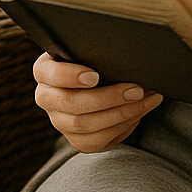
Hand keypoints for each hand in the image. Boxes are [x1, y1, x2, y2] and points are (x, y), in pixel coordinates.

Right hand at [33, 54, 162, 152]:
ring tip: (147, 99)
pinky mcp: (77, 140)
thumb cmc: (96, 61)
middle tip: (136, 90)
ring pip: (86, 124)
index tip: (95, 76)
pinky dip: (123, 126)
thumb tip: (126, 55)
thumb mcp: (91, 52)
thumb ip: (97, 51)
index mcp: (45, 71)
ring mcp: (60, 122)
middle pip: (72, 104)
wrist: (101, 84)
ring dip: (122, 112)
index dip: (70, 76)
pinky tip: (140, 112)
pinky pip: (98, 139)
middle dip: (109, 98)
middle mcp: (47, 98)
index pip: (50, 74)